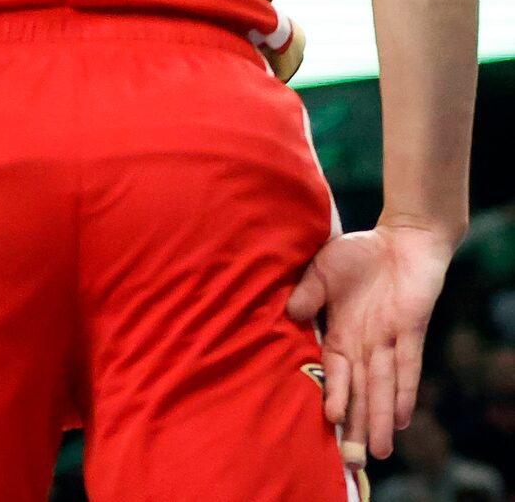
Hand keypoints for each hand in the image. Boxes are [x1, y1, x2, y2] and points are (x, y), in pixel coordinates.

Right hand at [287, 219, 455, 465]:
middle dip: (359, 423)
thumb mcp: (322, 270)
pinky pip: (408, 366)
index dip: (334, 395)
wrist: (401, 240)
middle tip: (357, 460)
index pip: (336, 372)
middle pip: (362, 391)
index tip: (330, 421)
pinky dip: (405, 391)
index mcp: (341, 333)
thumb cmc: (358, 254)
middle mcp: (365, 344)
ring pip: (384, 386)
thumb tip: (288, 314)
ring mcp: (389, 340)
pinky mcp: (412, 331)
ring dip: (381, 417)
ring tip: (380, 449)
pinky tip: (403, 416)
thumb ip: (308, 293)